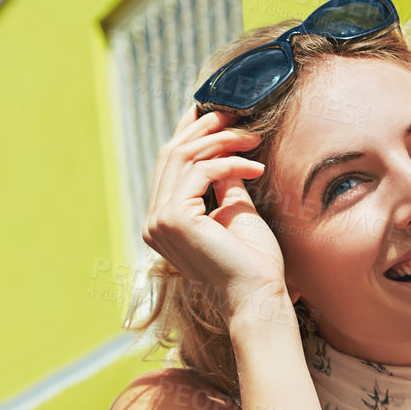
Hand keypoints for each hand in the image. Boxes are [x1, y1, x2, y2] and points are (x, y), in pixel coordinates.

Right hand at [141, 106, 286, 313]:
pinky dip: (230, 162)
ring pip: (185, 156)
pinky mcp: (175, 219)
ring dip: (223, 141)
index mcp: (163, 221)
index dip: (189, 131)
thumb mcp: (236, 212)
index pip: (170, 163)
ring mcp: (159, 221)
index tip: (217, 111)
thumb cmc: (252, 264)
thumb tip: (226, 154)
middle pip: (172, 153)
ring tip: (254, 139)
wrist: (257, 298)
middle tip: (239, 116)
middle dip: (206, 128)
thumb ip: (224, 184)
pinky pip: (201, 171)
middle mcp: (153, 221)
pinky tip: (256, 167)